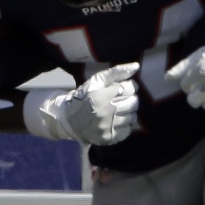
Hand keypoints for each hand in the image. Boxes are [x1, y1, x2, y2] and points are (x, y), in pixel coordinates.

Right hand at [25, 63, 139, 144]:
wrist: (67, 118)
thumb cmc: (84, 96)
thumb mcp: (97, 80)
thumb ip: (116, 72)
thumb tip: (136, 66)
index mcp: (102, 96)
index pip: (129, 88)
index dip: (129, 87)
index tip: (124, 88)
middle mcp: (105, 112)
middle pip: (133, 103)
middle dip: (130, 99)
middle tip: (122, 99)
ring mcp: (107, 127)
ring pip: (132, 117)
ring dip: (128, 112)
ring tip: (119, 110)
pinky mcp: (108, 138)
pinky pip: (127, 131)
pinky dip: (125, 125)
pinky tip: (117, 120)